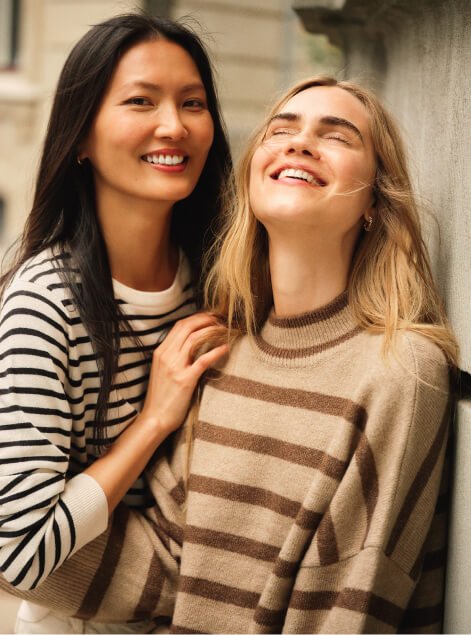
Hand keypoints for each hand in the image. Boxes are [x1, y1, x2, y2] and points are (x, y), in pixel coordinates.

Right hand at [140, 312, 228, 434]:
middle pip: (188, 326)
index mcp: (161, 352)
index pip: (180, 325)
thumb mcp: (163, 371)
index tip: (211, 317)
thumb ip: (174, 357)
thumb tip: (192, 346)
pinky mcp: (184, 380)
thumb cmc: (161, 397)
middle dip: (207, 319)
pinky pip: (203, 360)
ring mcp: (174, 367)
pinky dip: (217, 351)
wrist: (155, 418)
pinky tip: (226, 348)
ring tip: (226, 330)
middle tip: (222, 318)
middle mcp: (166, 356)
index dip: (197, 317)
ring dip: (213, 331)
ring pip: (195, 338)